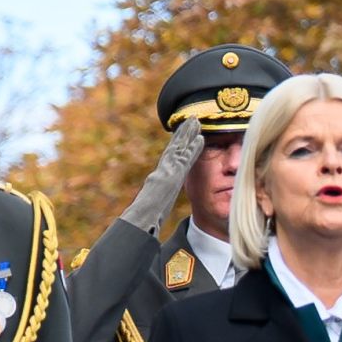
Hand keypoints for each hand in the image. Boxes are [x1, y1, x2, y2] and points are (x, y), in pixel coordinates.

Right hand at [121, 120, 205, 234]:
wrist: (139, 222)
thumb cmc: (143, 220)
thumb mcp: (152, 209)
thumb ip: (157, 202)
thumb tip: (157, 208)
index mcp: (159, 179)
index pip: (170, 157)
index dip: (178, 144)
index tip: (185, 132)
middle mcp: (162, 172)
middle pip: (175, 147)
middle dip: (184, 133)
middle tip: (193, 119)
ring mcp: (166, 172)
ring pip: (178, 148)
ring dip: (188, 134)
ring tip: (196, 121)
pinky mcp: (171, 175)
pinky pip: (184, 159)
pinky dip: (193, 148)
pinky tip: (201, 139)